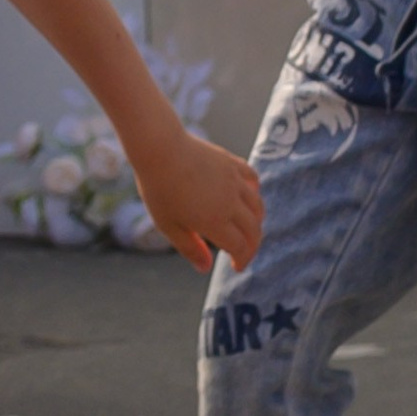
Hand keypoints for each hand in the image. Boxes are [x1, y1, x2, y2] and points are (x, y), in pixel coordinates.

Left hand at [126, 100, 263, 275]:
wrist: (160, 148)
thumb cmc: (159, 189)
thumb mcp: (168, 225)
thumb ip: (190, 247)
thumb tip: (206, 267)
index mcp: (216, 222)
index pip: (240, 247)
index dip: (242, 260)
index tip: (236, 267)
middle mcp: (231, 203)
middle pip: (254, 230)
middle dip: (252, 246)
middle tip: (243, 253)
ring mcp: (234, 181)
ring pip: (257, 206)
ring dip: (256, 221)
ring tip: (247, 229)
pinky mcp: (231, 163)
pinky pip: (252, 179)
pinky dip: (254, 192)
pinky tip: (248, 196)